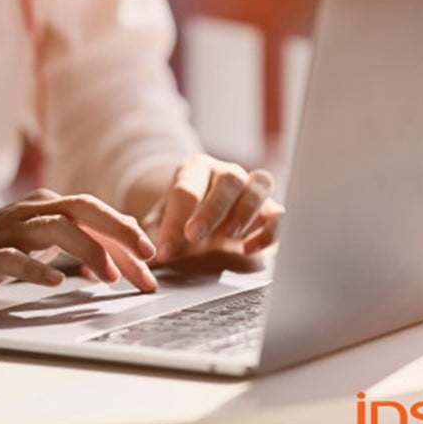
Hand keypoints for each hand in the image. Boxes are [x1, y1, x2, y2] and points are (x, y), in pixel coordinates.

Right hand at [0, 188, 157, 306]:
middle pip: (84, 210)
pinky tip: (57, 282)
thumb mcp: (42, 242)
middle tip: (147, 258)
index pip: (98, 216)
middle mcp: (32, 211)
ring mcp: (8, 230)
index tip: (153, 266)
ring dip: (88, 250)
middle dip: (120, 232)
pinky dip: (38, 268)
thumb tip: (123, 250)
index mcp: (49, 206)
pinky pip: (15, 258)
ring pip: (56, 228)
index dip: (129, 239)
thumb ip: (79, 240)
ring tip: (110, 277)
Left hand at [144, 154, 283, 264]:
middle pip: (229, 179)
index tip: (165, 250)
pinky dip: (268, 230)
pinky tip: (249, 248)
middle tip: (194, 236)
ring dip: (245, 212)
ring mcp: (251, 187)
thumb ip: (151, 236)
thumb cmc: (181, 219)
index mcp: (195, 169)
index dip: (174, 221)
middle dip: (211, 210)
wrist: (202, 219)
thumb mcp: (161, 225)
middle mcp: (226, 172)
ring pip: (260, 184)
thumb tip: (143, 254)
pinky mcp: (270, 208)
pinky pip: (279, 213)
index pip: (186, 189)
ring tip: (229, 237)